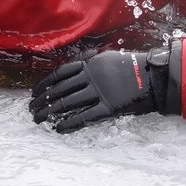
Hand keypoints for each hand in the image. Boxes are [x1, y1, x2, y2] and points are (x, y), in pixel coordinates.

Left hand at [30, 49, 167, 132]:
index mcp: (90, 64)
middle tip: (31, 109)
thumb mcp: (107, 57)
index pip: (60, 74)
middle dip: (43, 100)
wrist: (154, 77)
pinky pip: (84, 117)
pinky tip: (58, 128)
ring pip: (68, 103)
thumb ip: (90, 61)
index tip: (35, 92)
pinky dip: (69, 123)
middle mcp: (91, 77)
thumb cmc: (131, 66)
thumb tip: (76, 64)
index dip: (45, 84)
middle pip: (60, 90)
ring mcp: (100, 93)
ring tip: (38, 119)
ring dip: (50, 112)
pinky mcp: (109, 108)